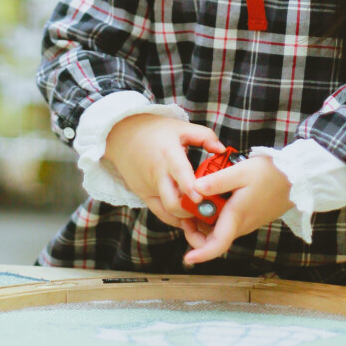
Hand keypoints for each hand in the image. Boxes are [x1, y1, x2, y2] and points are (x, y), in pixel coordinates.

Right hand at [104, 114, 223, 228]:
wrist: (123, 136)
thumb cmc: (155, 131)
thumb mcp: (181, 127)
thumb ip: (205, 136)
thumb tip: (222, 150)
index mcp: (168, 155)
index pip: (179, 173)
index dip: (190, 188)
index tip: (201, 198)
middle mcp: (157, 174)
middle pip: (173, 202)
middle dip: (192, 211)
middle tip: (211, 211)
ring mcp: (149, 187)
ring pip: (167, 211)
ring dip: (185, 217)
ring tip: (203, 218)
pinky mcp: (143, 195)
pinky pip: (160, 213)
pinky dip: (174, 218)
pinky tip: (188, 217)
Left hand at [181, 155, 292, 264]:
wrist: (296, 178)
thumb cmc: (271, 174)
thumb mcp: (242, 172)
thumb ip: (217, 181)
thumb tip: (194, 188)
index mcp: (237, 217)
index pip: (217, 245)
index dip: (201, 255)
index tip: (187, 258)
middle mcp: (241, 225)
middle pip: (213, 240)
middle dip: (195, 232)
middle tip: (186, 213)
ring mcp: (246, 222)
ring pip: (219, 231)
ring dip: (204, 222)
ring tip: (196, 200)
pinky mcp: (249, 217)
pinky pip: (227, 223)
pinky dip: (215, 216)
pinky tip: (212, 197)